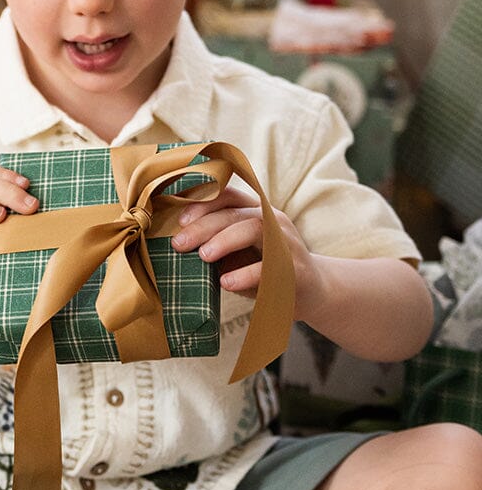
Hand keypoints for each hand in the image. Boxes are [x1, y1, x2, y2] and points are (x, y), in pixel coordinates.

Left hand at [170, 183, 320, 311]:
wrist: (313, 294)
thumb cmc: (265, 271)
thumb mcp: (240, 252)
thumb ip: (216, 243)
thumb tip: (176, 243)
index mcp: (257, 212)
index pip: (229, 195)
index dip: (203, 203)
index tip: (180, 220)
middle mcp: (273, 221)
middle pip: (234, 213)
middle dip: (203, 226)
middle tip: (179, 244)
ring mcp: (286, 242)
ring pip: (253, 228)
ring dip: (224, 240)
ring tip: (203, 256)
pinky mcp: (295, 268)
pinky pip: (268, 267)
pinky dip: (245, 274)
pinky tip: (226, 283)